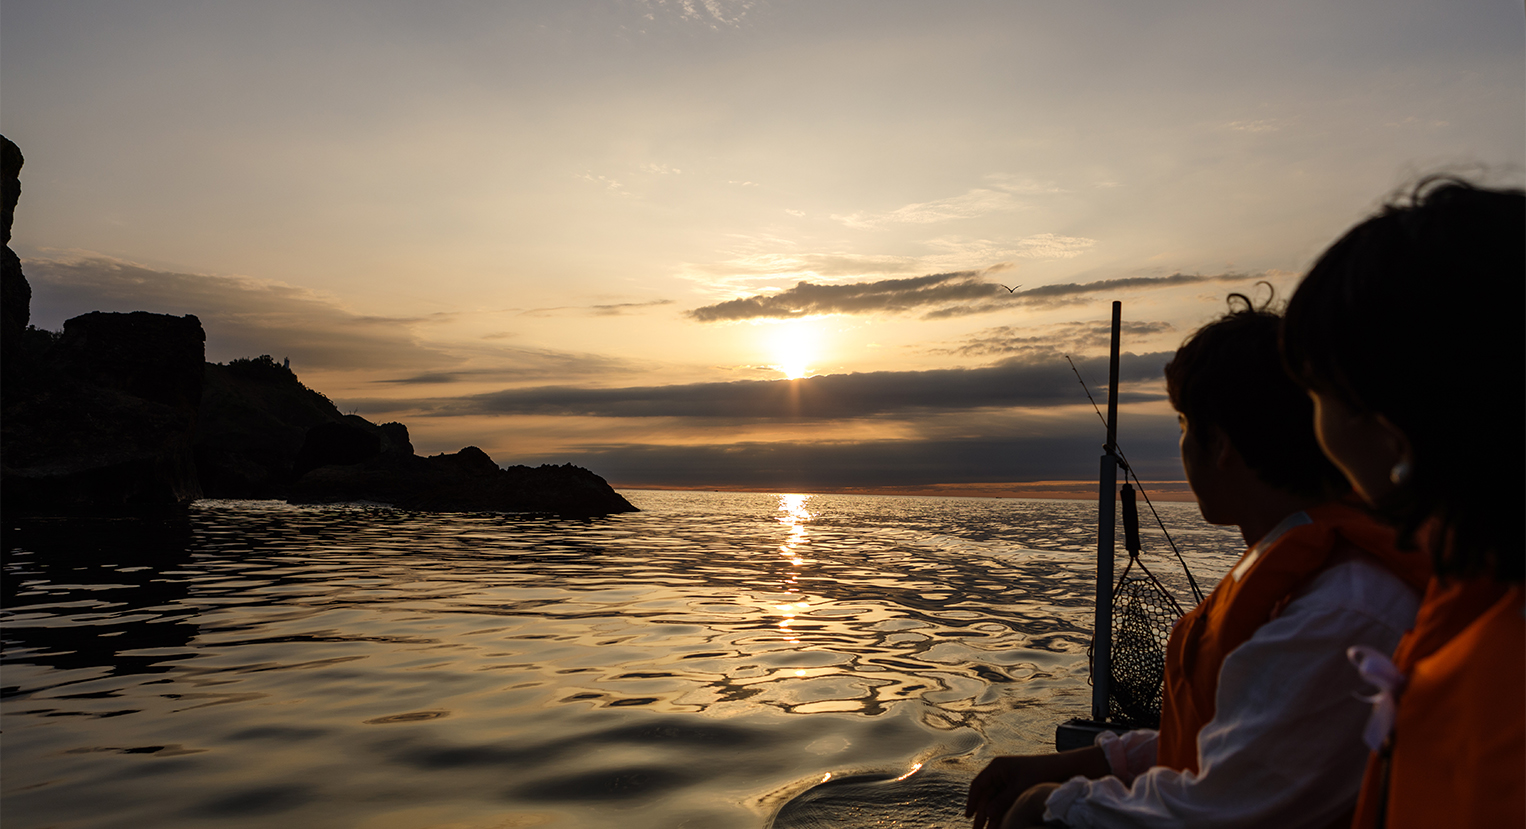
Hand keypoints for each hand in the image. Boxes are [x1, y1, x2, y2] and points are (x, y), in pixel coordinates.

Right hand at [965, 748, 1105, 828]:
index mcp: (997, 767)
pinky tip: (999, 825)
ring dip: (991, 817)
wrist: (1062, 768)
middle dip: (981, 814)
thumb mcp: (1020, 787)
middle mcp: (1000, 774)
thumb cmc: (1041, 772)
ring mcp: (1007, 782)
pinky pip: (1004, 803)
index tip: (969, 816)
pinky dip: (1001, 814)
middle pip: (986, 796)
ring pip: (994, 802)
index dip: (972, 801)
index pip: (978, 785)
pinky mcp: (1016, 789)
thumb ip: (1003, 801)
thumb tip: (987, 814)